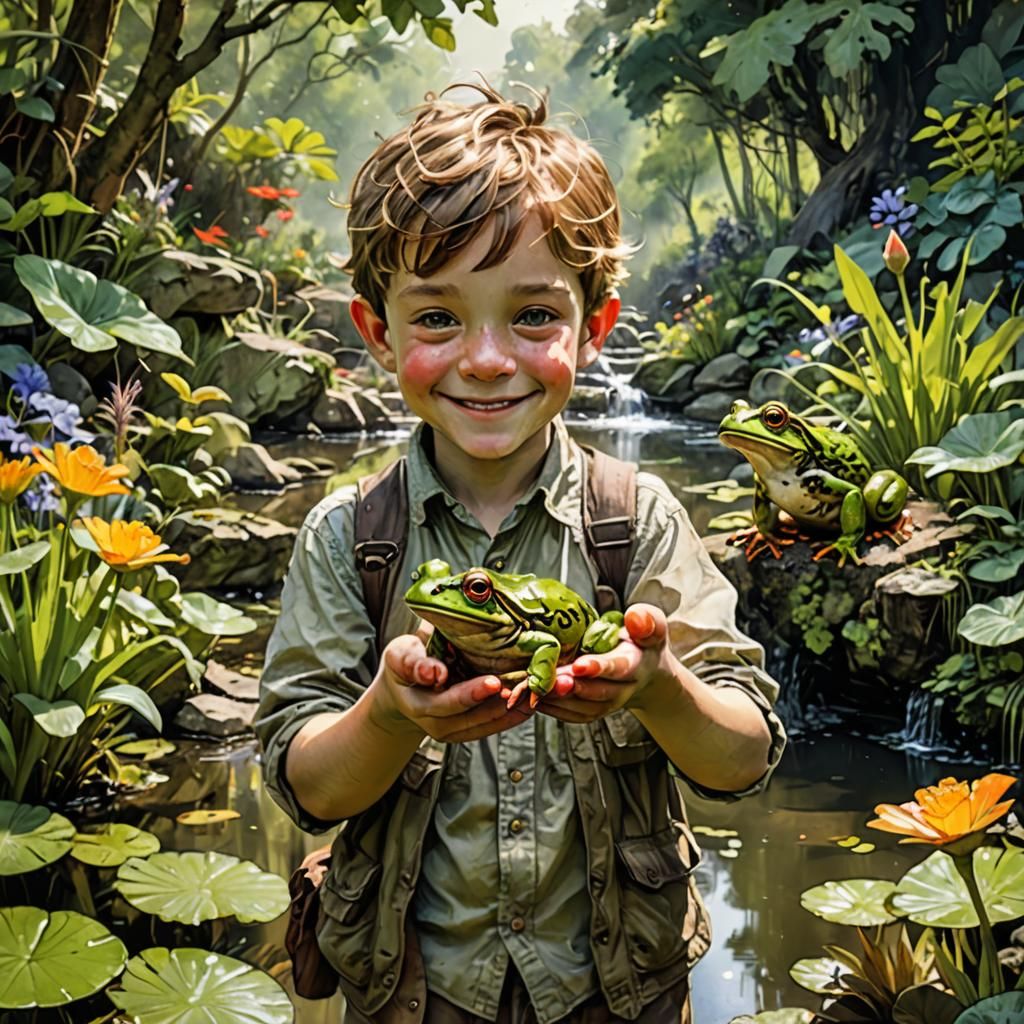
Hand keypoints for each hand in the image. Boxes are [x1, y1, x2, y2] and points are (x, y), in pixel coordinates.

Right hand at [371, 626, 533, 742]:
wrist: (402, 688)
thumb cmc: (406, 661)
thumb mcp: (402, 654)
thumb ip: (414, 661)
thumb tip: (433, 672)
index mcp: (416, 701)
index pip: (445, 700)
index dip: (471, 693)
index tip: (494, 682)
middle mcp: (433, 722)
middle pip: (469, 716)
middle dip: (498, 701)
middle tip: (523, 686)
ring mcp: (449, 730)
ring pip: (483, 724)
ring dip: (510, 710)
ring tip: (532, 692)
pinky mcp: (464, 732)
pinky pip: (490, 727)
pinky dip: (511, 715)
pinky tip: (529, 703)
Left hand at [536, 603, 672, 723]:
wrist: (644, 668)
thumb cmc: (641, 639)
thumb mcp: (652, 624)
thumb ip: (646, 620)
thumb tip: (636, 618)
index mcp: (636, 665)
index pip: (618, 667)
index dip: (598, 667)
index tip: (579, 665)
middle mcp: (623, 690)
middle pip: (597, 692)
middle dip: (573, 687)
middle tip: (551, 679)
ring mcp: (607, 704)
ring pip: (583, 708)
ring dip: (559, 700)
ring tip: (537, 688)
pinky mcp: (592, 711)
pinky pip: (573, 715)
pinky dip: (553, 708)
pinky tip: (534, 696)